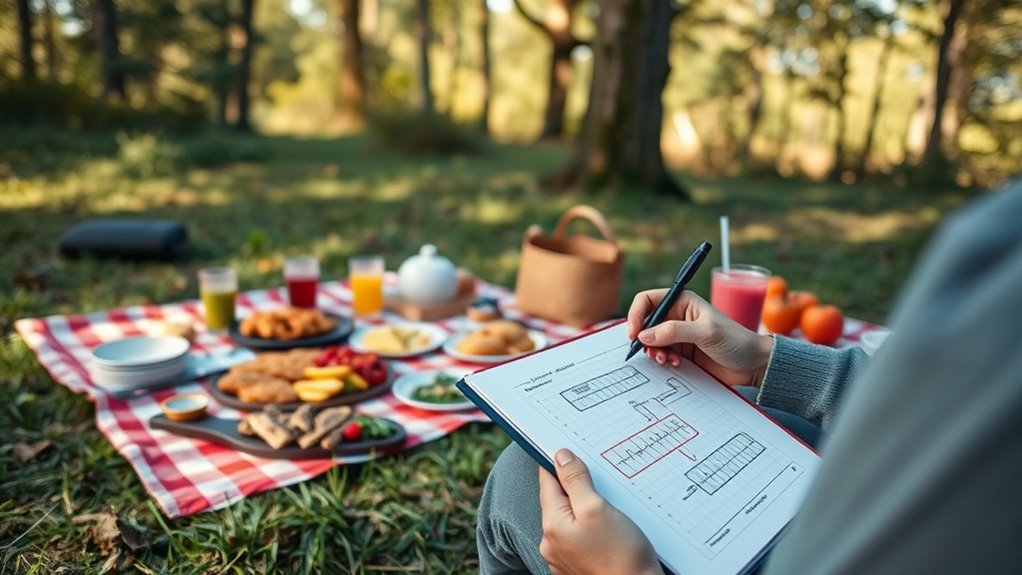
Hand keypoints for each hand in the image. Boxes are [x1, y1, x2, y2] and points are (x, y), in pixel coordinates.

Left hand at [538, 449, 662, 574]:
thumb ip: (575, 481)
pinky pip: (579, 536)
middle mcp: (551, 542)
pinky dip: (590, 526)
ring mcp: (563, 556)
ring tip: (607, 506)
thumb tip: (560, 457)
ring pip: (570, 518)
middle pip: (558, 499)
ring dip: (584, 507)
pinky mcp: (578, 564)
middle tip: (598, 478)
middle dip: (575, 485)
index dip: (558, 462)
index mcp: (552, 524)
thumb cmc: (621, 556)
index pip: (547, 481)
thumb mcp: (597, 508)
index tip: (569, 450)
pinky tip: (608, 527)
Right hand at [627, 289, 774, 386]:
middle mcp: (677, 316)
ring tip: (667, 360)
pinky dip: (663, 360)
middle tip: (653, 352)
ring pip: (651, 341)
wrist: (753, 364)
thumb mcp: (706, 333)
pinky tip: (676, 364)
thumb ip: (674, 331)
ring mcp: (678, 335)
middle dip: (645, 338)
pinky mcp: (682, 352)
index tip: (634, 333)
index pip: (648, 300)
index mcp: (683, 301)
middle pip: (646, 323)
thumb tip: (645, 335)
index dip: (636, 314)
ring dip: (654, 352)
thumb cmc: (736, 341)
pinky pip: (661, 354)